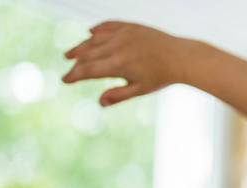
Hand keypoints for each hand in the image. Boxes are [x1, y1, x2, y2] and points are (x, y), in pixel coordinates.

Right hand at [62, 21, 191, 106]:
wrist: (181, 57)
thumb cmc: (161, 77)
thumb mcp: (140, 89)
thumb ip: (118, 95)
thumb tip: (100, 102)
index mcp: (118, 64)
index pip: (88, 70)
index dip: (74, 75)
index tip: (65, 80)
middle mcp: (117, 46)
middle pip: (87, 54)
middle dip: (76, 63)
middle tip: (68, 69)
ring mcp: (123, 34)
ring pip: (94, 39)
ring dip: (81, 46)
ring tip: (71, 54)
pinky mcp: (130, 26)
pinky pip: (108, 25)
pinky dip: (97, 30)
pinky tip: (90, 34)